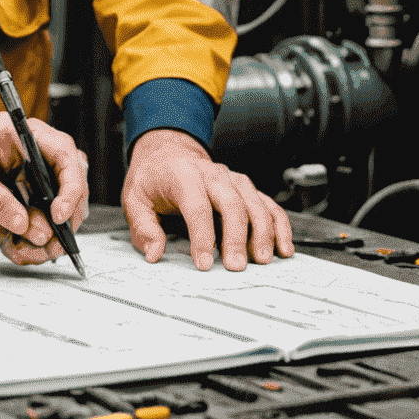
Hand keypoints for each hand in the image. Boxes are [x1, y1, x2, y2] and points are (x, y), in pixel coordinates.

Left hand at [0, 85, 88, 264]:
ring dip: (42, 238)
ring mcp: (30, 177)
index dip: (70, 189)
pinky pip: (35, 221)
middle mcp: (35, 156)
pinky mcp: (22, 195)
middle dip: (60, 224)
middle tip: (45, 247)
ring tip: (17, 249)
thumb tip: (24, 225)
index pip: (66, 158)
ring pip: (54, 213)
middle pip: (69, 191)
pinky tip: (4, 241)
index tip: (58, 217)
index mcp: (27, 136)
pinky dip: (25, 238)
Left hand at [122, 129, 293, 270]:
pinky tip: (283, 247)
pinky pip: (268, 205)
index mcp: (182, 174)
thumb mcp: (135, 198)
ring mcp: (232, 180)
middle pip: (231, 203)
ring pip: (255, 203)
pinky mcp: (245, 188)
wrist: (168, 151)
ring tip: (262, 260)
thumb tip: (154, 253)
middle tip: (236, 266)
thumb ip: (143, 227)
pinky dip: (280, 225)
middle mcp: (212, 174)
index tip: (204, 263)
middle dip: (236, 237)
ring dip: (262, 233)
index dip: (202, 237)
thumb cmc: (154, 177)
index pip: (196, 206)